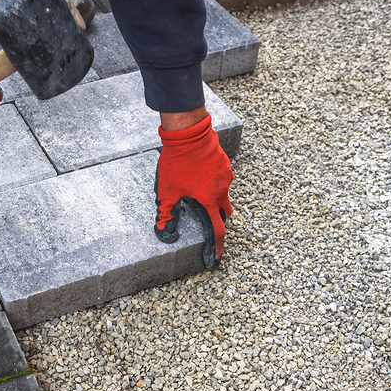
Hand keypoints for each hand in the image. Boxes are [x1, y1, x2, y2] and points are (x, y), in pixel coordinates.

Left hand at [155, 112, 232, 268]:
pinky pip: (222, 179)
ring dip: (214, 198)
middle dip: (217, 219)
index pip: (218, 229)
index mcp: (209, 200)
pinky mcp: (225, 164)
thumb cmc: (178, 163)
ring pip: (223, 194)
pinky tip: (200, 177)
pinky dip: (214, 183)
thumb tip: (164, 232)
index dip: (218, 245)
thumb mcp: (167, 192)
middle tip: (205, 220)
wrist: (189, 134)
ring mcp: (226, 176)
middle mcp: (222, 190)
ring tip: (197, 193)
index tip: (217, 255)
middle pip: (224, 212)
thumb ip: (166, 214)